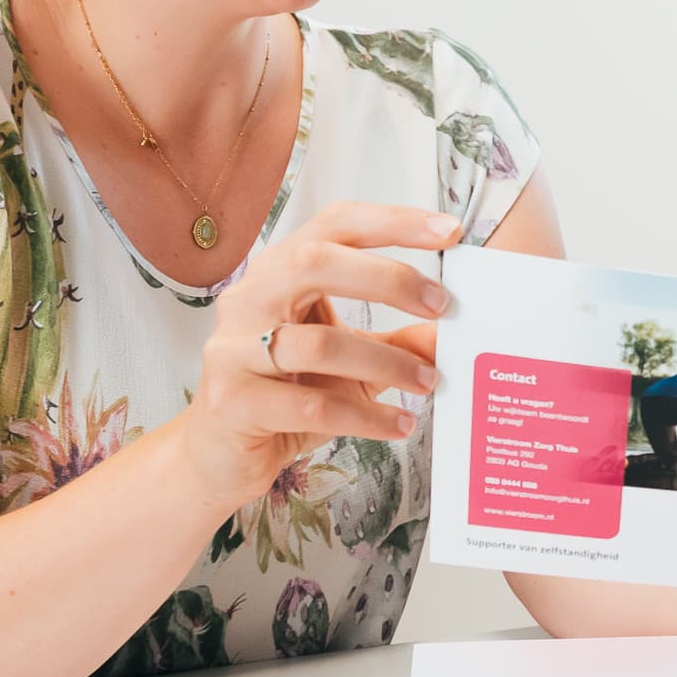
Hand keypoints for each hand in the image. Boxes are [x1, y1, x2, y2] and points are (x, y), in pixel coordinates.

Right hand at [179, 202, 459, 502]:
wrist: (221, 455)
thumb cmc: (288, 396)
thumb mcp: (351, 363)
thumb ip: (397, 344)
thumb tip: (456, 333)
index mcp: (278, 272)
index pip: (335, 225)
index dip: (392, 221)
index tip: (450, 231)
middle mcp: (249, 298)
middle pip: (316, 262)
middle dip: (387, 278)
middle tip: (442, 305)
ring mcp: (233, 349)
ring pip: (319, 344)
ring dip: (386, 364)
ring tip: (428, 382)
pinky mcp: (232, 401)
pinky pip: (309, 406)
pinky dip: (364, 415)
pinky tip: (397, 424)